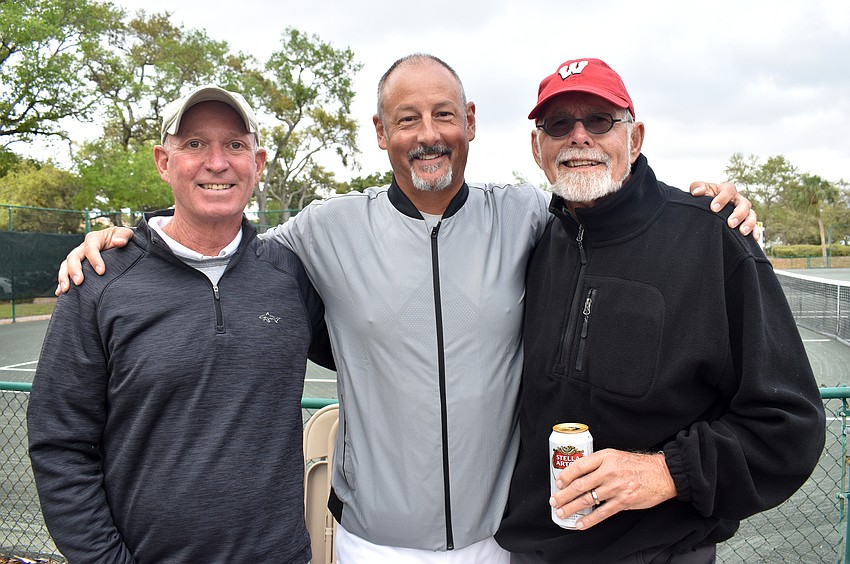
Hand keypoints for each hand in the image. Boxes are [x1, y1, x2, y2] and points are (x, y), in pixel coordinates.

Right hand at [55, 227, 134, 294]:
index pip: (91, 248)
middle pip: (73, 257)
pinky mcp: (76, 266)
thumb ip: (124, 235)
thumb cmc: (122, 239)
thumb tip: (119, 242)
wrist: (118, 243)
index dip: (94, 259)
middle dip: (74, 270)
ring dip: (64, 277)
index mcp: (94, 239)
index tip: (101, 272)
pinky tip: (60, 293)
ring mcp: (78, 257)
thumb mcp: (126, 234)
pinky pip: (65, 274)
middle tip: (79, 282)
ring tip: (66, 290)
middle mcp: (82, 248)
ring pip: (66, 265)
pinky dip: (62, 283)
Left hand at [550, 449, 676, 529]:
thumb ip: (598, 462)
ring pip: (587, 500)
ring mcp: (616, 488)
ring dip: (571, 507)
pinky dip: (589, 520)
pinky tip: (580, 523)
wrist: (662, 474)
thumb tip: (579, 472)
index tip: (558, 482)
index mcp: (606, 457)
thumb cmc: (639, 465)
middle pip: (580, 485)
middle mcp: (609, 472)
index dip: (566, 475)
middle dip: (564, 495)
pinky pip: (602, 513)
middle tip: (554, 500)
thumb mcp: (616, 455)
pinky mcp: (623, 502)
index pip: (579, 465)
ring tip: (562, 512)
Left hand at [689, 181, 758, 239]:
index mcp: (727, 190)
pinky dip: (755, 231)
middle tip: (730, 223)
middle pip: (744, 204)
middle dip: (738, 214)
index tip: (713, 208)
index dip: (722, 199)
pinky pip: (755, 226)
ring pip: (751, 215)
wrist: (709, 207)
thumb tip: (697, 192)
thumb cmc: (705, 196)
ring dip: (749, 223)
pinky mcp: (746, 221)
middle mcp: (738, 200)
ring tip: (742, 232)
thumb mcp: (700, 190)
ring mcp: (744, 211)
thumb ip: (697, 187)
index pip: (728, 191)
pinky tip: (754, 238)